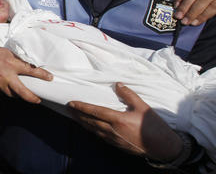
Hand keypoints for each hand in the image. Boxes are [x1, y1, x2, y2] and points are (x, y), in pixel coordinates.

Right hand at [0, 42, 51, 102]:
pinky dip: (8, 90)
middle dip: (32, 97)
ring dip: (19, 95)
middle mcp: (6, 75)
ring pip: (12, 94)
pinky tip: (9, 87)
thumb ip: (16, 59)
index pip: (30, 70)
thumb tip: (26, 65)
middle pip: (22, 91)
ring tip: (24, 94)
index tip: (50, 78)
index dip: (41, 75)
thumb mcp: (5, 51)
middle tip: (38, 100)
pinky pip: (3, 91)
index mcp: (11, 63)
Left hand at [68, 82, 182, 161]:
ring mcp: (113, 139)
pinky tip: (89, 126)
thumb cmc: (154, 127)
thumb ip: (129, 95)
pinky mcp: (116, 145)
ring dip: (82, 122)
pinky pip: (99, 136)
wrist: (164, 148)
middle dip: (78, 114)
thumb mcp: (143, 107)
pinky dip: (91, 129)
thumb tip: (117, 84)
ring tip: (74, 116)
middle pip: (90, 121)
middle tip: (68, 108)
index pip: (95, 112)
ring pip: (93, 130)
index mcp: (118, 120)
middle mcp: (112, 131)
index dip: (82, 107)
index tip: (71, 103)